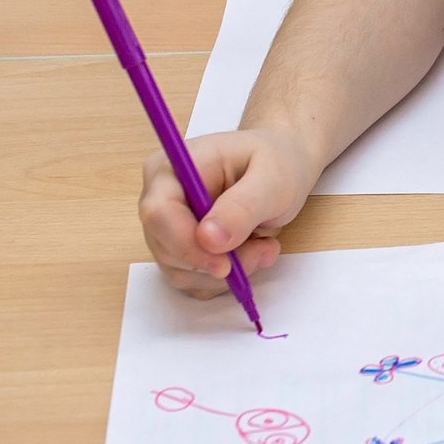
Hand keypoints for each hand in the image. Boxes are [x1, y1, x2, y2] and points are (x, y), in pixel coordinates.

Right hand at [138, 125, 317, 295]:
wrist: (284, 165)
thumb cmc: (276, 162)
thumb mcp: (273, 177)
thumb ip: (243, 206)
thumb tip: (208, 239)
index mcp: (173, 168)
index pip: (159, 213)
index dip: (186, 244)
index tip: (225, 264)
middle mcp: (160, 199)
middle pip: (167, 248)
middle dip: (216, 262)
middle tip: (264, 250)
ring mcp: (167, 228)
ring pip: (182, 272)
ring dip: (227, 272)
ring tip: (264, 245)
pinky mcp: (180, 251)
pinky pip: (194, 280)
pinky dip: (226, 278)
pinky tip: (252, 251)